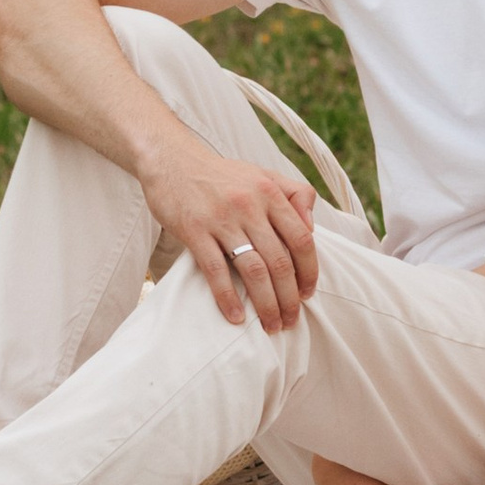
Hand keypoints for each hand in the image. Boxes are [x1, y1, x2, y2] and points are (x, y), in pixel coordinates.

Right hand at [143, 138, 320, 329]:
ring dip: (265, 303)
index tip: (307, 294)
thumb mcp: (263, 174)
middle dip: (288, 297)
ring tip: (270, 324)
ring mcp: (222, 219)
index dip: (308, 271)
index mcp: (270, 193)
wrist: (172, 160)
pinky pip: (216, 270)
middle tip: (290, 320)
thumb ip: (294, 194)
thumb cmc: (221, 174)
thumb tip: (312, 227)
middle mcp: (250, 205)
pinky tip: (235, 316)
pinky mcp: (195, 230)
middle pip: (279, 261)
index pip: (301, 239)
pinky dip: (227, 297)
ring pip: (253, 270)